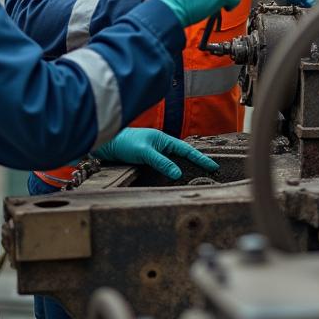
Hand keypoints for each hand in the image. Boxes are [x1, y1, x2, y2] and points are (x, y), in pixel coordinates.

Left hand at [93, 128, 219, 180]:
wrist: (104, 144)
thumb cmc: (123, 143)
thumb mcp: (144, 152)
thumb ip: (162, 162)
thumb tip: (178, 173)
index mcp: (163, 140)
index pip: (186, 150)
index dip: (200, 158)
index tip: (213, 166)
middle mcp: (159, 146)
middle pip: (182, 156)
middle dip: (196, 163)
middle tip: (210, 172)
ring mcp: (153, 153)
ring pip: (172, 162)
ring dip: (183, 168)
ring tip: (196, 177)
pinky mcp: (145, 160)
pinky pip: (163, 167)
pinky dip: (171, 172)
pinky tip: (173, 179)